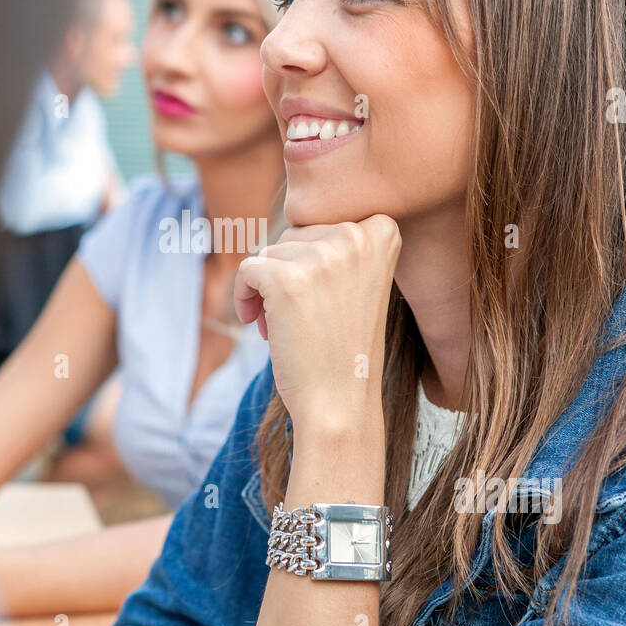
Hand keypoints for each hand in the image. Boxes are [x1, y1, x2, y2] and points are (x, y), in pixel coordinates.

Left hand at [234, 214, 400, 436]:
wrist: (340, 404)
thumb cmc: (345, 348)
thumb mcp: (358, 283)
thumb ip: (337, 247)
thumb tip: (290, 220)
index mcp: (381, 232)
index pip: (325, 221)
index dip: (313, 258)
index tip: (321, 292)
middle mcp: (354, 237)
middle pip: (294, 235)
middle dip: (289, 273)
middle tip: (304, 315)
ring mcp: (321, 257)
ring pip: (270, 252)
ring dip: (268, 289)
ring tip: (288, 326)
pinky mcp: (285, 279)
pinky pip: (247, 269)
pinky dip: (244, 297)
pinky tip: (261, 325)